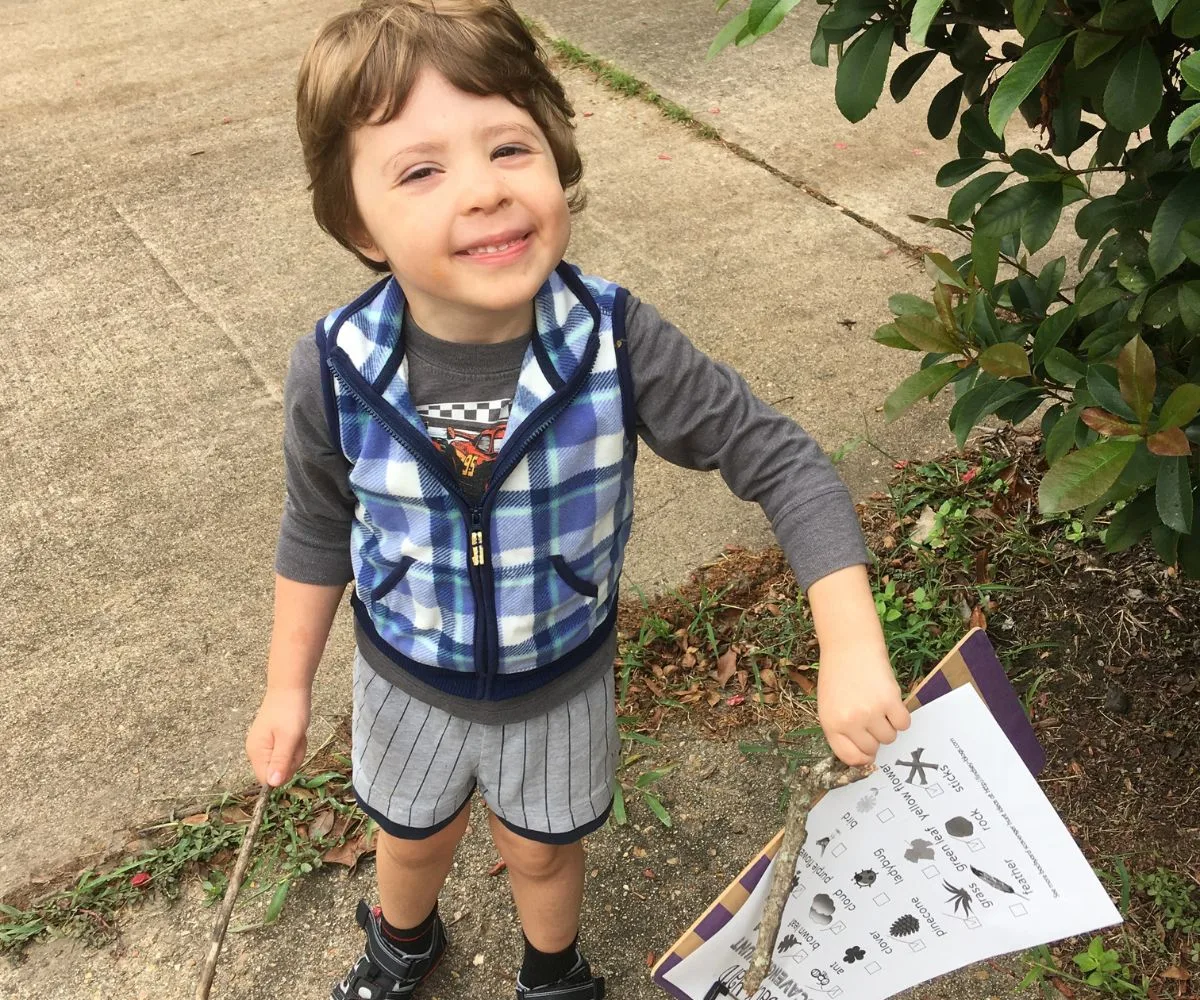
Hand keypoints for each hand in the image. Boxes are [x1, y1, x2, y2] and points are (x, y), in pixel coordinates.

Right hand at [245, 687, 311, 786]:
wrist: (291, 687)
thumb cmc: (290, 710)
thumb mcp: (289, 738)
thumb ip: (281, 761)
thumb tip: (273, 784)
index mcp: (256, 752)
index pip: (267, 780)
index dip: (284, 772)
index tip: (292, 754)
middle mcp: (256, 751)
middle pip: (277, 773)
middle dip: (292, 759)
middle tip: (296, 740)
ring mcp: (264, 746)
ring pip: (284, 762)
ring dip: (296, 750)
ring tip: (297, 734)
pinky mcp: (272, 741)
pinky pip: (286, 752)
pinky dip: (295, 744)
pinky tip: (296, 732)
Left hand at [816, 639, 910, 765]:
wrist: (849, 646)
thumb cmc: (838, 676)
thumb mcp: (829, 706)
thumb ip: (842, 731)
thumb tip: (864, 756)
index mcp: (831, 724)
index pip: (850, 757)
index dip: (862, 757)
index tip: (868, 751)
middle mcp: (849, 721)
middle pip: (872, 748)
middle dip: (874, 737)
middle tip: (871, 717)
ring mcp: (870, 712)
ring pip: (889, 737)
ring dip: (888, 726)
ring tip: (878, 705)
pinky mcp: (890, 701)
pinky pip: (903, 724)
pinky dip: (900, 717)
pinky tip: (891, 702)